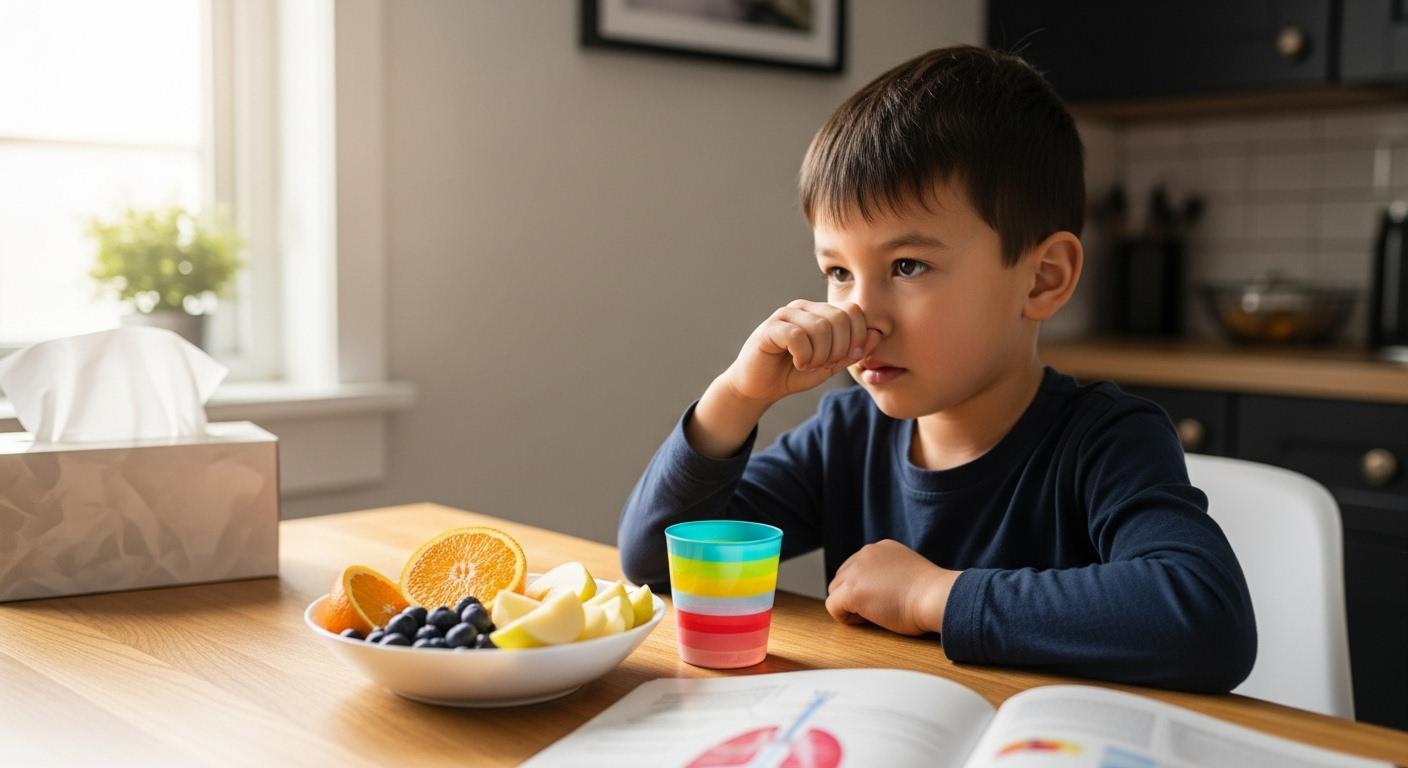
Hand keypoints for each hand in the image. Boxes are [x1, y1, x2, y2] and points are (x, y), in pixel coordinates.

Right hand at [722, 299, 880, 405]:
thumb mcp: (830, 365)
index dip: (856, 337)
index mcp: (821, 312)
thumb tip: (876, 334)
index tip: (843, 358)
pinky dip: (803, 356)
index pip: (853, 310)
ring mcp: (786, 314)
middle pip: (840, 318)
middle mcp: (805, 307)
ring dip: (820, 355)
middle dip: (839, 349)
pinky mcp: (770, 327)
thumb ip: (852, 351)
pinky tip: (797, 363)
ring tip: (807, 364)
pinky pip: (798, 336)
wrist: (760, 387)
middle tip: (823, 364)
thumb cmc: (794, 373)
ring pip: (821, 327)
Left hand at [824, 540, 960, 635]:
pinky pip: (833, 606)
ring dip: (849, 605)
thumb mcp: (907, 572)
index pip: (857, 567)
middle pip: (842, 577)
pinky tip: (866, 621)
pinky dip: (845, 617)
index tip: (882, 599)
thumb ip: (889, 573)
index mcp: (880, 548)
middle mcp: (865, 553)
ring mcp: (856, 570)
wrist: (936, 596)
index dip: (865, 587)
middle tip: (877, 610)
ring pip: (835, 591)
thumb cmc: (930, 593)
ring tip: (873, 615)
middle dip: (853, 595)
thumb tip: (876, 590)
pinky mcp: (851, 590)